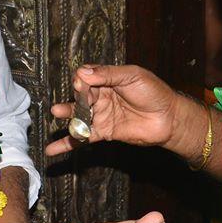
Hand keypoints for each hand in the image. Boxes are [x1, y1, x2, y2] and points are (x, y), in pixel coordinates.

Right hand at [46, 65, 181, 155]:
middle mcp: (101, 96)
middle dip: (73, 97)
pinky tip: (53, 149)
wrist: (169, 119)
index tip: (80, 84)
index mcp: (107, 80)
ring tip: (56, 113)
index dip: (81, 80)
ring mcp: (101, 115)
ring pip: (78, 116)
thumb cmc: (154, 92)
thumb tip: (83, 73)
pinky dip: (68, 144)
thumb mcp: (132, 76)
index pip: (86, 77)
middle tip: (75, 99)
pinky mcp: (104, 132)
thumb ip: (108, 74)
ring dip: (66, 115)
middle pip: (79, 96)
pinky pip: (83, 138)